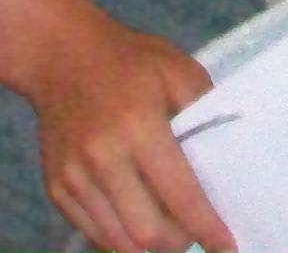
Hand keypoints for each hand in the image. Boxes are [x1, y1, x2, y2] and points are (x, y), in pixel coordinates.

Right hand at [15, 0, 237, 252]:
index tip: (228, 245)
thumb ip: (207, 115)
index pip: (180, 195)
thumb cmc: (130, 61)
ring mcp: (73, 177)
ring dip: (150, 245)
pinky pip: (93, 233)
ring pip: (118, 243)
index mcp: (139, 126)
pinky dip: (121, 238)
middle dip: (179, 241)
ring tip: (170, 229)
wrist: (60, 55)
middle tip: (196, 230)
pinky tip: (138, 218)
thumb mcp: (179, 71)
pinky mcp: (56, 188)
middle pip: (147, 233)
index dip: (207, 228)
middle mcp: (102, 157)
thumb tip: (231, 164)